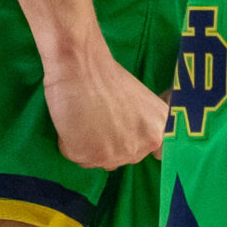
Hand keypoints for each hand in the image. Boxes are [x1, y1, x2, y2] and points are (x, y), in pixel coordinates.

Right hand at [38, 38, 168, 170]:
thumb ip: (142, 127)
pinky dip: (69, 141)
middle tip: (99, 118)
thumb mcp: (142, 106)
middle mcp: (139, 149)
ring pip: (95, 160)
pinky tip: (74, 120)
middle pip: (120, 159)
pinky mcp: (87, 156)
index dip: (138, 143)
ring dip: (87, 144)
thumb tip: (130, 140)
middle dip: (109, 144)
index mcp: (157, 132)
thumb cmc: (109, 78)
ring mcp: (113, 155)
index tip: (128, 130)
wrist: (82, 66)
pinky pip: (75, 155)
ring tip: (85, 117)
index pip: (155, 156)